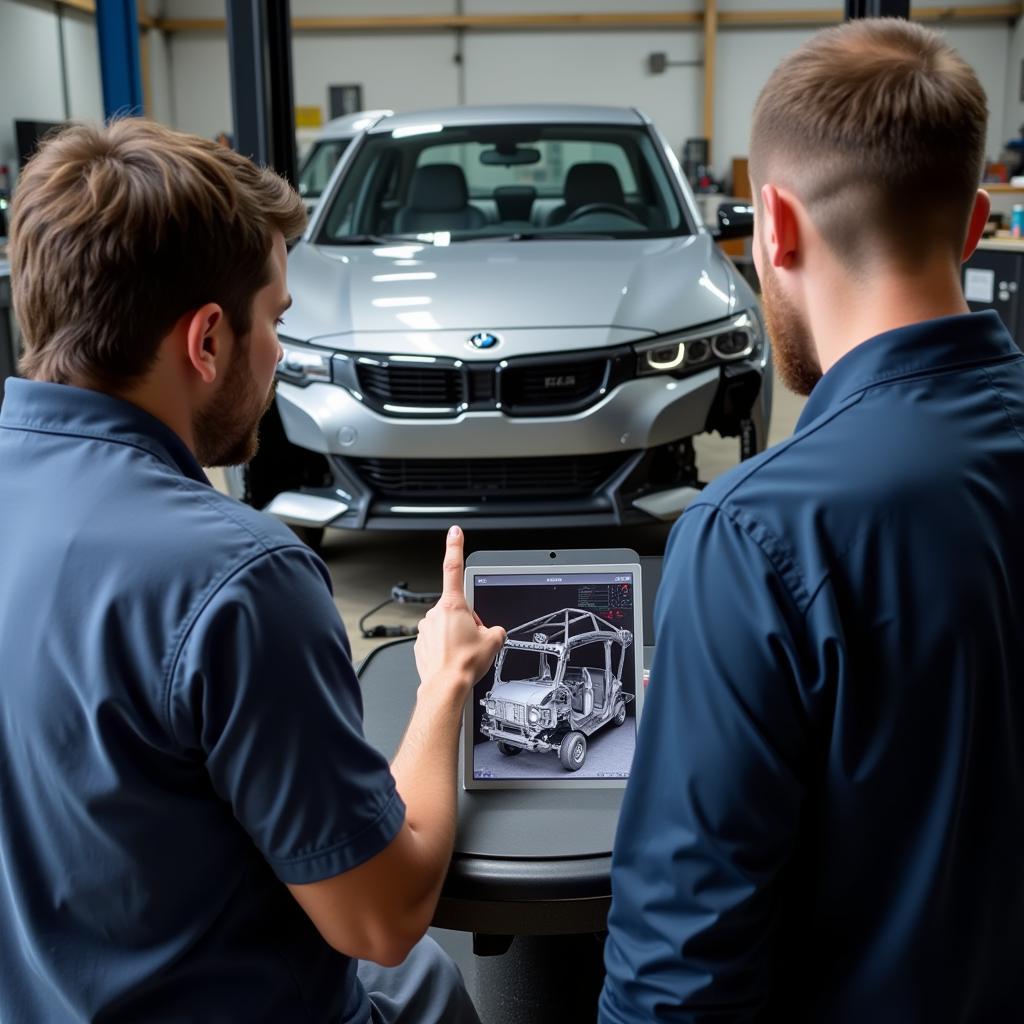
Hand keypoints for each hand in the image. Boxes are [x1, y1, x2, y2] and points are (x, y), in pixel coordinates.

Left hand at [414, 526, 505, 701]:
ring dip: (456, 635)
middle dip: (467, 621)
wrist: (445, 686)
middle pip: (457, 609)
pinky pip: (437, 640)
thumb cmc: (464, 664)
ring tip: (463, 653)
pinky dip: (446, 648)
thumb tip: (494, 632)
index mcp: (454, 605)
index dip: (455, 547)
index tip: (454, 532)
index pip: (454, 568)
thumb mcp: (493, 642)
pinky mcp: (420, 643)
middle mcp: (436, 613)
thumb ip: (495, 629)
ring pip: (446, 626)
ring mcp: (426, 628)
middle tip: (474, 639)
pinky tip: (453, 659)